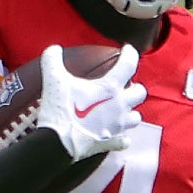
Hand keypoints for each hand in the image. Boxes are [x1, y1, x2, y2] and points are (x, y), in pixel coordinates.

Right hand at [36, 44, 146, 161]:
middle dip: (134, 87)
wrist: (57, 143)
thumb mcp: (54, 81)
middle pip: (140, 93)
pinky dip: (121, 138)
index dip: (130, 53)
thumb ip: (53, 61)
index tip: (127, 50)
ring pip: (136, 118)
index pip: (129, 64)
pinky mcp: (110, 142)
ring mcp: (117, 126)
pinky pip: (123, 141)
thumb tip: (53, 49)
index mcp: (110, 88)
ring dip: (130, 112)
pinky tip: (115, 135)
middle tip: (123, 85)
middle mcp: (119, 106)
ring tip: (120, 110)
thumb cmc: (60, 110)